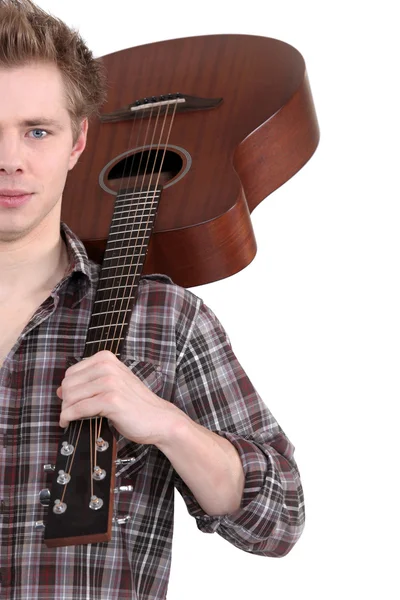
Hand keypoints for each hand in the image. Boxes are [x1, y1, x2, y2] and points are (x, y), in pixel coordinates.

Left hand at [56, 350, 181, 445]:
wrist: (159, 419)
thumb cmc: (136, 405)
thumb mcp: (112, 386)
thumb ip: (89, 384)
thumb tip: (60, 390)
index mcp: (107, 359)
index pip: (71, 372)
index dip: (68, 390)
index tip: (71, 402)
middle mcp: (107, 367)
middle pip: (68, 384)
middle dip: (65, 402)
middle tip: (70, 414)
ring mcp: (110, 382)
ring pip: (70, 396)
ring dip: (65, 411)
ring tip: (70, 420)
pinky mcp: (111, 400)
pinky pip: (78, 409)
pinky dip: (69, 418)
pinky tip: (68, 423)